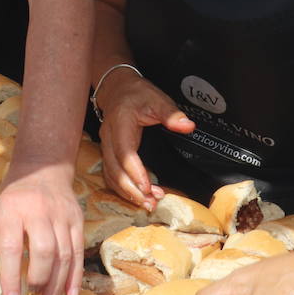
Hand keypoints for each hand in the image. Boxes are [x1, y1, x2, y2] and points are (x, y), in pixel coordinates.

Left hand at [0, 161, 84, 294]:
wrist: (43, 167)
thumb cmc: (16, 196)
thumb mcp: (0, 213)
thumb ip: (4, 244)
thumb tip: (9, 281)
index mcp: (12, 209)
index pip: (12, 247)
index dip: (12, 276)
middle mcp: (39, 211)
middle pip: (44, 250)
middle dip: (40, 279)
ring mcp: (62, 215)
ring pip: (64, 255)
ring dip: (57, 284)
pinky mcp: (77, 220)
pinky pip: (78, 252)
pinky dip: (75, 276)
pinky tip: (69, 294)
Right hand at [97, 66, 194, 208]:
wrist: (117, 89)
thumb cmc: (137, 94)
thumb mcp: (157, 99)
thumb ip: (171, 114)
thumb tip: (187, 126)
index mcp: (120, 124)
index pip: (125, 153)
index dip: (135, 172)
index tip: (148, 187)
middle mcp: (109, 137)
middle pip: (114, 170)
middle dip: (132, 190)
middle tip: (151, 203)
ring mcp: (106, 146)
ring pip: (111, 175)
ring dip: (127, 192)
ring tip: (148, 204)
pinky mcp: (108, 153)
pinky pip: (111, 174)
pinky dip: (123, 188)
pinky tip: (138, 196)